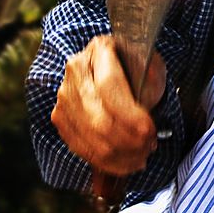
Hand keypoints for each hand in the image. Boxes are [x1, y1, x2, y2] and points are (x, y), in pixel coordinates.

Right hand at [51, 35, 166, 175]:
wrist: (117, 69)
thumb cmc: (137, 68)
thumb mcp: (152, 66)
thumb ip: (150, 81)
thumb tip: (144, 102)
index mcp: (99, 50)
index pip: (109, 87)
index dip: (130, 115)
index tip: (149, 130)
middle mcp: (76, 71)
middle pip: (98, 118)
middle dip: (128, 141)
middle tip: (149, 146)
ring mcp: (64, 96)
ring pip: (90, 138)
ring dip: (121, 155)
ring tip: (142, 155)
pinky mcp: (61, 119)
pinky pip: (82, 149)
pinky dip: (108, 162)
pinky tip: (127, 161)